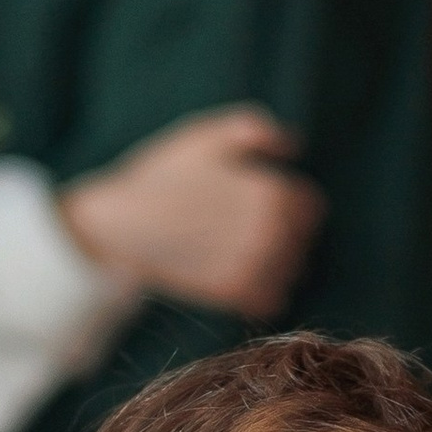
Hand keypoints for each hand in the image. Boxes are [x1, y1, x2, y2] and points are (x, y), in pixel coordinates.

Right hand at [59, 106, 320, 321]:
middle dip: (283, 234)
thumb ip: (257, 130)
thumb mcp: (208, 135)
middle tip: (242, 229)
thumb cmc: (164, 174)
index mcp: (273, 193)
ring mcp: (253, 265)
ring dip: (275, 265)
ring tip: (237, 252)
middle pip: (302, 241)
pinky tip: (237, 277)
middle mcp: (271, 232)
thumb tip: (292, 146)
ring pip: (291, 272)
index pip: (310, 207)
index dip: (287, 203)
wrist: (121, 223)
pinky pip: (272, 302)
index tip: (259, 203)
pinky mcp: (233, 293)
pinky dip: (262, 293)